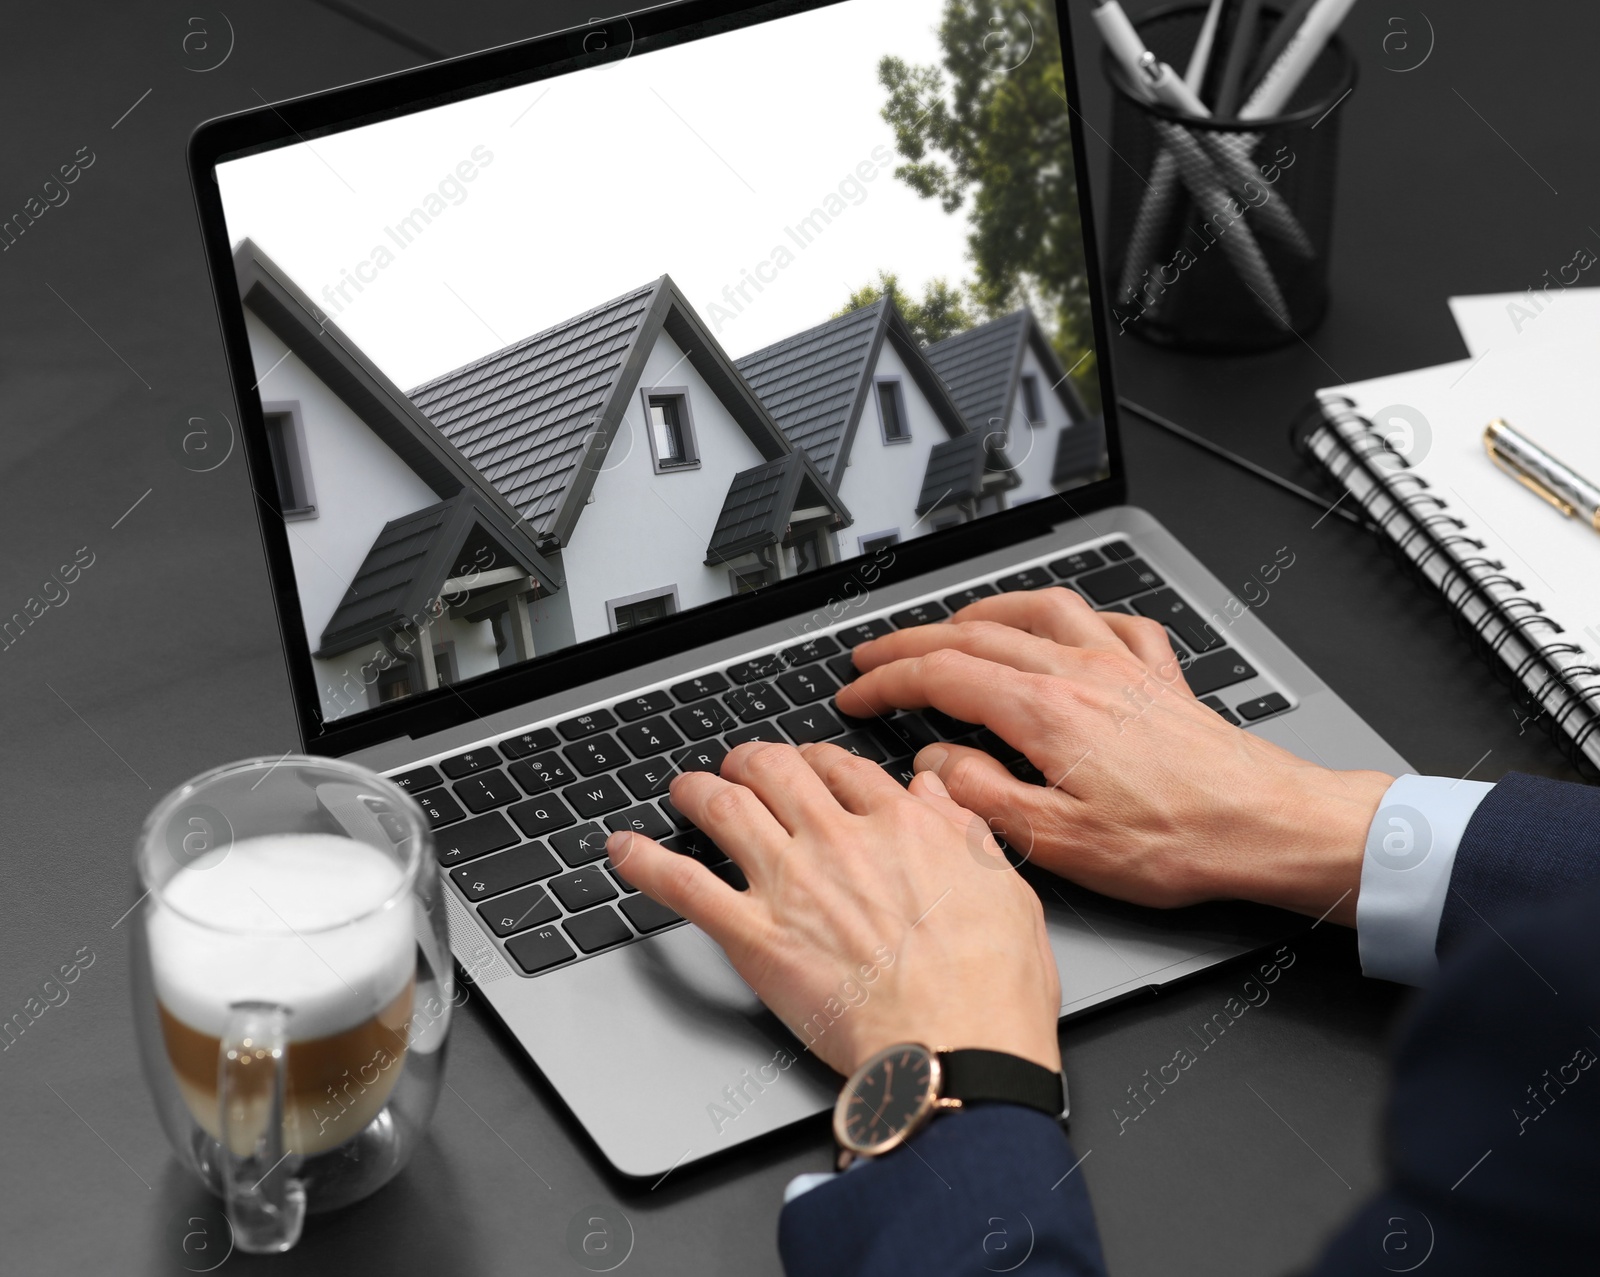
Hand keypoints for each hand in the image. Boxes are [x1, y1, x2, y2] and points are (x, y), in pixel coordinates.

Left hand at [606, 741, 1061, 1077]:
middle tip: (739, 766)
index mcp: (900, 825)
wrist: (956, 1049)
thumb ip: (961, 827)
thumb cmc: (989, 984)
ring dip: (695, 791)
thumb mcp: (1004, 886)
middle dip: (749, 761)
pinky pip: (683, 884)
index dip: (815, 760)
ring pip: (724, 809)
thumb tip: (934, 788)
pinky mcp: (754, 935)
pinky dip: (644, 862)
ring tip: (683, 790)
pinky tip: (622, 850)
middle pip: (774, 771)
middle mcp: (837, 840)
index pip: (841, 768)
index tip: (807, 765)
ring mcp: (790, 884)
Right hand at [837, 589, 1390, 926]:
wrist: (1265, 827)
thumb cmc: (1175, 842)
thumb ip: (983, 795)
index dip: (887, 681)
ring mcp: (1122, 668)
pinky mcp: (1159, 679)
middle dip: (913, 641)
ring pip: (1038, 611)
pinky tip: (1070, 629)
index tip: (855, 692)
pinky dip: (1076, 618)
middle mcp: (1080, 673)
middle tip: (874, 655)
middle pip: (976, 635)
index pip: (942, 676)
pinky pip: (1111, 623)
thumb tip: (936, 761)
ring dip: (985, 611)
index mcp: (1046, 712)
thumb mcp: (1058, 842)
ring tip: (954, 624)